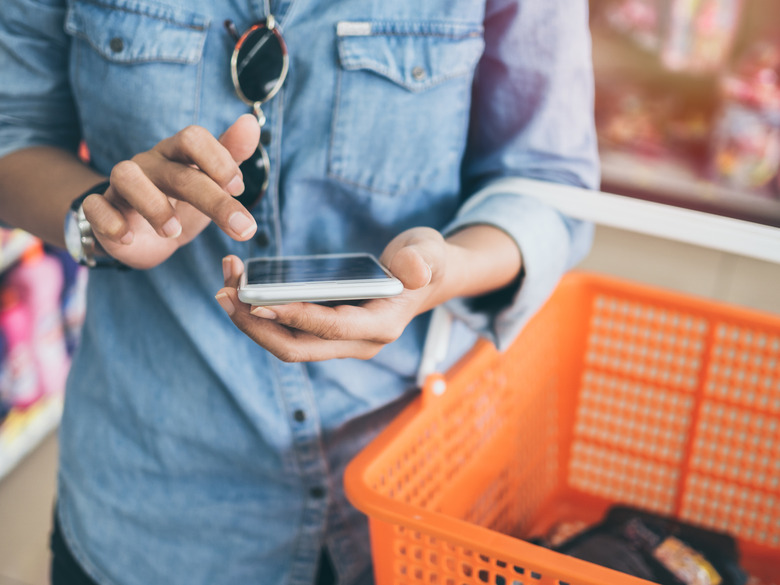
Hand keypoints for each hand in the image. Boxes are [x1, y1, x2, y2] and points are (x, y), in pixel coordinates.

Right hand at [82, 114, 260, 268]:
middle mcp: (149, 164)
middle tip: (242, 227)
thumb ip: (232, 154)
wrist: (143, 235)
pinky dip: (110, 222)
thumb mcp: (211, 182)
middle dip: (214, 200)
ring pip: (125, 177)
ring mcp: (121, 185)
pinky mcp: (101, 209)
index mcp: (177, 154)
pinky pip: (94, 206)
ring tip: (174, 232)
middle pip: (177, 172)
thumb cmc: (181, 202)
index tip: (238, 189)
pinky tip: (128, 238)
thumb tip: (251, 122)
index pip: (193, 137)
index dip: (218, 160)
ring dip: (152, 205)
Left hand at [214, 227, 448, 361]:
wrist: (427, 277)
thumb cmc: (427, 262)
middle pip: (296, 348)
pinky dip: (261, 312)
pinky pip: (287, 330)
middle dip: (256, 325)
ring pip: (286, 342)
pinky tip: (241, 288)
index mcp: (381, 327)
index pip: (330, 328)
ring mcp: (340, 341)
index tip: (256, 300)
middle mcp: (357, 343)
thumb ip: (423, 261)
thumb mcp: (431, 253)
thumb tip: (413, 273)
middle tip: (225, 294)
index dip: (293, 317)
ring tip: (225, 286)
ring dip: (251, 319)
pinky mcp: (325, 332)